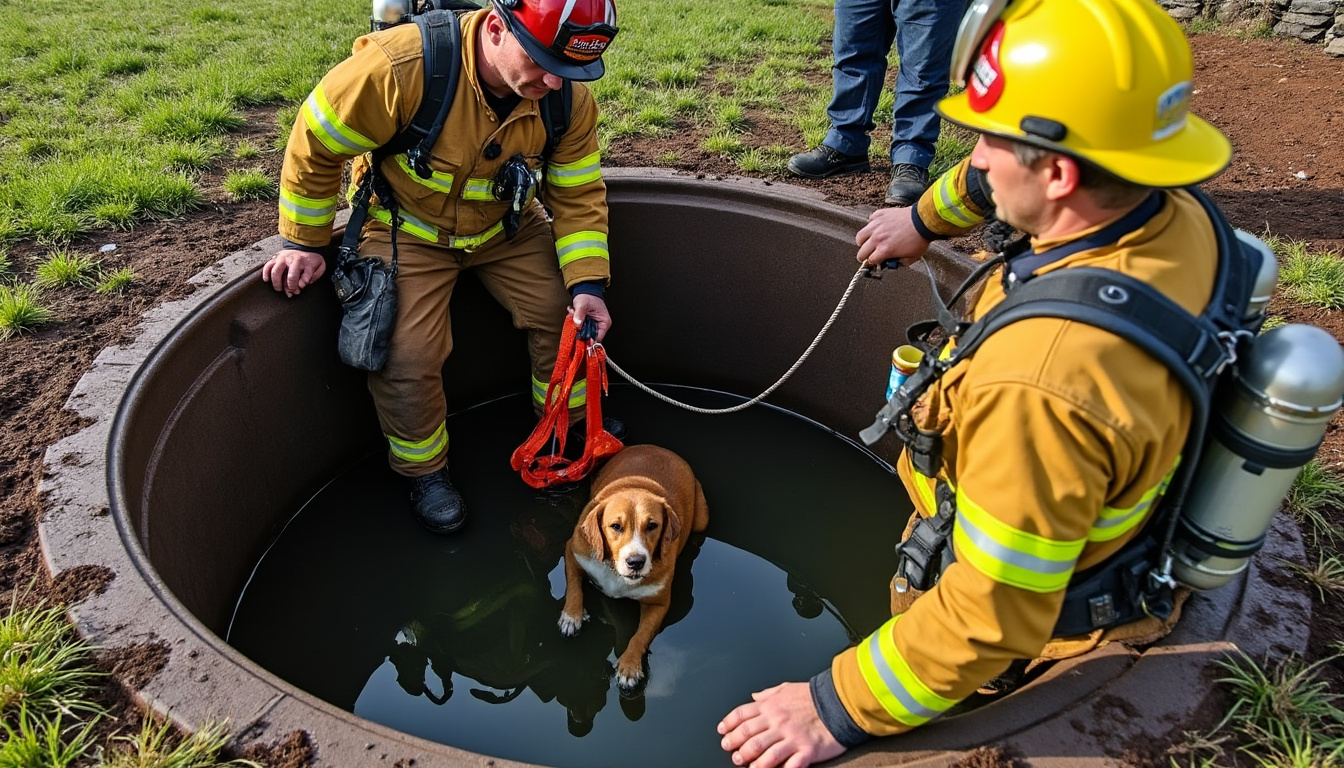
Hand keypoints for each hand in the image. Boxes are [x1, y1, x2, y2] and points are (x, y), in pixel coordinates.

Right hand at [262, 249, 326, 296]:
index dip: (303, 281)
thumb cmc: (311, 260)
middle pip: (290, 275)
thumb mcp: (320, 265)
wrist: (303, 247)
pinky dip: (265, 273)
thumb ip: (316, 274)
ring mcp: (282, 259)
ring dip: (277, 283)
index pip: (305, 273)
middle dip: (290, 286)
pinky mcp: (275, 258)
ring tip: (279, 289)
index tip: (301, 286)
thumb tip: (305, 283)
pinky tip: (267, 280)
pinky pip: (268, 266)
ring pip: (276, 271)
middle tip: (291, 292)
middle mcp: (293, 260)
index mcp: (305, 262)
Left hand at [570, 294, 610, 341]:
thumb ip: (579, 315)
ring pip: (583, 332)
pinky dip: (575, 321)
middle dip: (579, 330)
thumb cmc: (588, 295)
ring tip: (573, 313)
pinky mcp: (588, 323)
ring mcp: (594, 324)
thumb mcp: (583, 305)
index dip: (588, 340)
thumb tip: (577, 324)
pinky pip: (581, 327)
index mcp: (604, 322)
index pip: (597, 338)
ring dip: (576, 325)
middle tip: (574, 321)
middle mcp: (600, 325)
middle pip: (589, 336)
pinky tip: (573, 312)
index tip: (579, 339)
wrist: (586, 288)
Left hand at [718, 682, 845, 767]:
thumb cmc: (812, 697)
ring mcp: (791, 736)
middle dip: (735, 746)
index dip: (729, 725)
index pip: (742, 715)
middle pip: (748, 735)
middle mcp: (778, 721)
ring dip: (751, 761)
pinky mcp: (805, 750)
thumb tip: (753, 696)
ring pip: (762, 752)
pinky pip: (787, 765)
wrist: (840, 703)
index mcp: (771, 706)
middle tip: (732, 752)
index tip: (723, 732)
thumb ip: (768, 694)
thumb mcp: (786, 688)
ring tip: (747, 765)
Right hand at [856, 207, 930, 269]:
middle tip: (869, 255)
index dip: (871, 263)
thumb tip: (892, 263)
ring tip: (869, 242)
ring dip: (863, 242)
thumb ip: (899, 263)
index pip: (869, 261)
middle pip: (861, 252)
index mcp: (884, 250)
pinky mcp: (879, 215)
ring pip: (860, 236)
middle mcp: (877, 238)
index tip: (873, 262)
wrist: (923, 220)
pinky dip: (871, 226)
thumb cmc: (919, 238)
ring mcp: (876, 225)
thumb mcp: (911, 258)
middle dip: (864, 256)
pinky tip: (878, 228)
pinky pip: (869, 222)